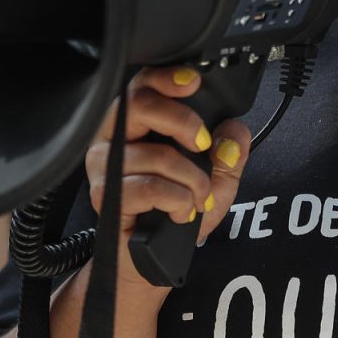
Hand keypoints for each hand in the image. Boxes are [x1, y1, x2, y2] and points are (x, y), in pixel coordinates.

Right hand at [86, 65, 252, 289]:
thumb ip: (229, 154)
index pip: (142, 86)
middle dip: (182, 121)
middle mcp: (113, 139)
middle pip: (138, 104)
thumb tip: (234, 131)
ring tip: (198, 197)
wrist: (151, 259)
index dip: (165, 77)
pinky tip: (181, 212)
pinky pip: (149, 187)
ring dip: (190, 179)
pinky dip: (177, 200)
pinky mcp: (106, 196)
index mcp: (135, 126)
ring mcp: (104, 167)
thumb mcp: (215, 181)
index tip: (192, 82)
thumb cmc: (174, 214)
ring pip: (155, 154)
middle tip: (202, 144)